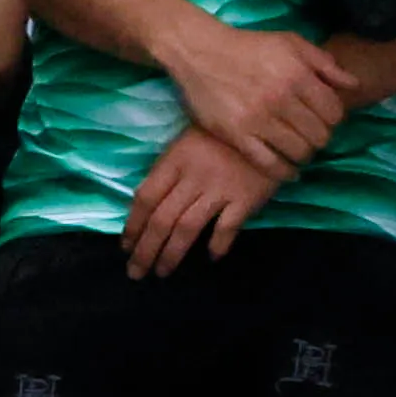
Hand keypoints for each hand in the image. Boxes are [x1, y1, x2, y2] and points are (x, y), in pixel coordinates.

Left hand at [126, 124, 284, 276]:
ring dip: (171, 254)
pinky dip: (218, 245)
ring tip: (163, 272)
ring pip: (187, 228)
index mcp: (174, 160)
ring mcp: (219, 189)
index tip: (126, 247)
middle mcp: (192, 177)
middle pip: (162, 219)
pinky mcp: (246, 198)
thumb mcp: (188, 141)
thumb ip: (170, 170)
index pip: (145, 198)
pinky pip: (227, 228)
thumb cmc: (223, 133)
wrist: (269, 123)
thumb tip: (148, 205)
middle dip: (145, 250)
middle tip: (136, 273)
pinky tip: (212, 257)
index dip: (133, 226)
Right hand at [166, 21, 354, 178]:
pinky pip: (269, 164)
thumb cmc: (251, 46)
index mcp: (298, 75)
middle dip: (321, 137)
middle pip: (320, 136)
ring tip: (300, 148)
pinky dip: (284, 172)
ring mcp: (259, 120)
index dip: (334, 118)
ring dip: (305, 154)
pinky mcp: (238, 136)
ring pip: (299, 152)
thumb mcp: (292, 43)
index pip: (334, 112)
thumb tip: (354, 84)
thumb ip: (325, 63)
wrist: (201, 52)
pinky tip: (289, 171)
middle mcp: (281, 99)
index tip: (326, 119)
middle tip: (312, 134)